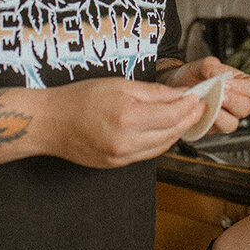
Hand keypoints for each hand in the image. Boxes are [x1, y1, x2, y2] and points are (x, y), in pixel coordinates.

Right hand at [44, 77, 204, 167]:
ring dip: (177, 132)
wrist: (50, 123)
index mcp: (128, 117)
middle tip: (199, 106)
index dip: (190, 106)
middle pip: (172, 132)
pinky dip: (160, 141)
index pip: (173, 114)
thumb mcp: (119, 84)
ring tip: (185, 116)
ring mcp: (121, 156)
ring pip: (162, 146)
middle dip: (189, 119)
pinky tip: (163, 129)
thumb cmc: (79, 98)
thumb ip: (153, 92)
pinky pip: (147, 154)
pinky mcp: (116, 165)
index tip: (198, 97)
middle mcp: (127, 141)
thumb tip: (181, 93)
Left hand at [162, 56, 249, 134]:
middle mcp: (235, 103)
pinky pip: (216, 131)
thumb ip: (210, 65)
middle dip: (233, 101)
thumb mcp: (199, 65)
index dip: (244, 87)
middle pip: (246, 107)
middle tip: (220, 93)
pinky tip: (202, 113)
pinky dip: (210, 122)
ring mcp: (225, 117)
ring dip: (222, 114)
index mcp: (239, 85)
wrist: (174, 88)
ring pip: (233, 123)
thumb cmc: (192, 77)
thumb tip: (217, 73)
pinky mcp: (213, 128)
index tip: (227, 82)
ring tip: (210, 104)